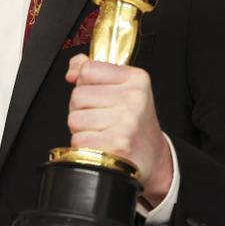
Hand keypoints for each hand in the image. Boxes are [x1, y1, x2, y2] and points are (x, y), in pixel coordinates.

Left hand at [65, 54, 172, 206]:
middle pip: (78, 96)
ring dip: (82, 129)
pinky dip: (84, 146)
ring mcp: (126, 123)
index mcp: (135, 79)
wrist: (152, 155)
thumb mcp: (122, 86)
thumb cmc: (133, 120)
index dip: (85, 84)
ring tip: (102, 131)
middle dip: (82, 109)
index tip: (98, 93)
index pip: (88, 70)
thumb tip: (72, 72)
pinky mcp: (117, 146)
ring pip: (75, 119)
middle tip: (101, 117)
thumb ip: (93, 70)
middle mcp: (134, 99)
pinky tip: (102, 144)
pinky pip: (78, 141)